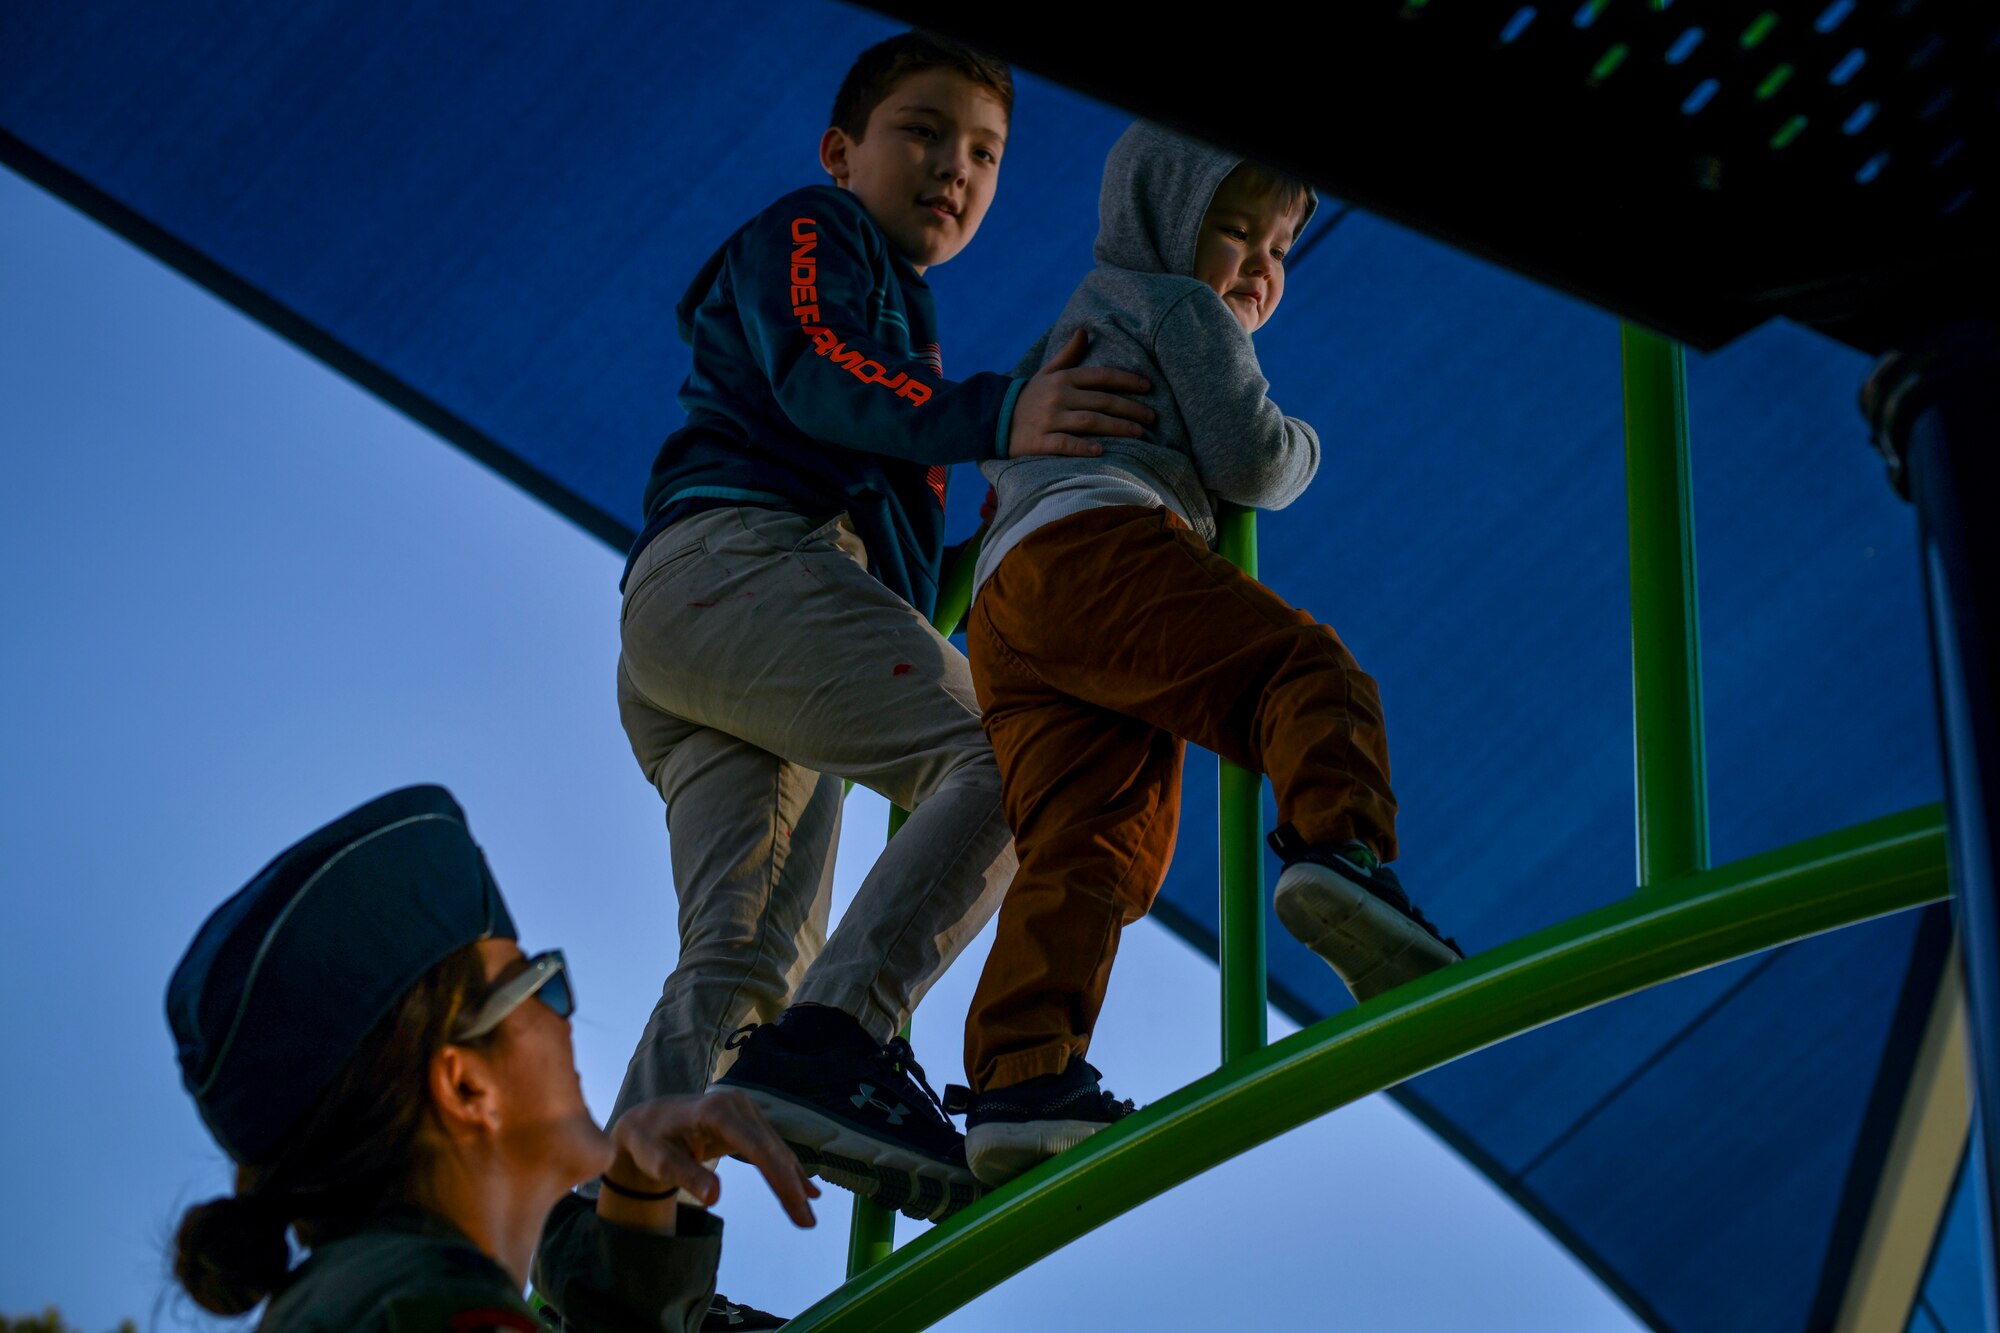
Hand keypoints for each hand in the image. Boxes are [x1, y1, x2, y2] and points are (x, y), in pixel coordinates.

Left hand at [607, 1089, 818, 1228]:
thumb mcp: (660, 1162)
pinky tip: (807, 1189)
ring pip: (775, 1150)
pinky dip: (787, 1170)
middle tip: (807, 1222)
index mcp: (716, 1111)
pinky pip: (770, 1148)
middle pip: (771, 1150)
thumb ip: (688, 1176)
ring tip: (807, 1216)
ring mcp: (744, 1110)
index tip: (796, 1200)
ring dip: (793, 1183)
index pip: (756, 1146)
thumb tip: (714, 1198)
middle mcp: (736, 1104)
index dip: (778, 1173)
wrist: (646, 1122)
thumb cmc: (650, 1143)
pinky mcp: (747, 1119)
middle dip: (791, 1186)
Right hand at [1007, 328, 1153, 457]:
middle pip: (1101, 401)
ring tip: (1138, 433)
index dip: (1126, 381)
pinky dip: (1082, 447)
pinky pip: (1064, 444)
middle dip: (1130, 408)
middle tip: (1152, 417)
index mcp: (1063, 379)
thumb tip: (1084, 331)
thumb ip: (1068, 354)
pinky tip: (1101, 451)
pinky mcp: (1039, 441)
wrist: (994, 419)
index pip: (1101, 376)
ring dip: (1116, 427)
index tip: (1148, 387)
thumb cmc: (1029, 397)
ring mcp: (1048, 419)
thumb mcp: (1046, 373)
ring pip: (1089, 421)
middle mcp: (1058, 396)